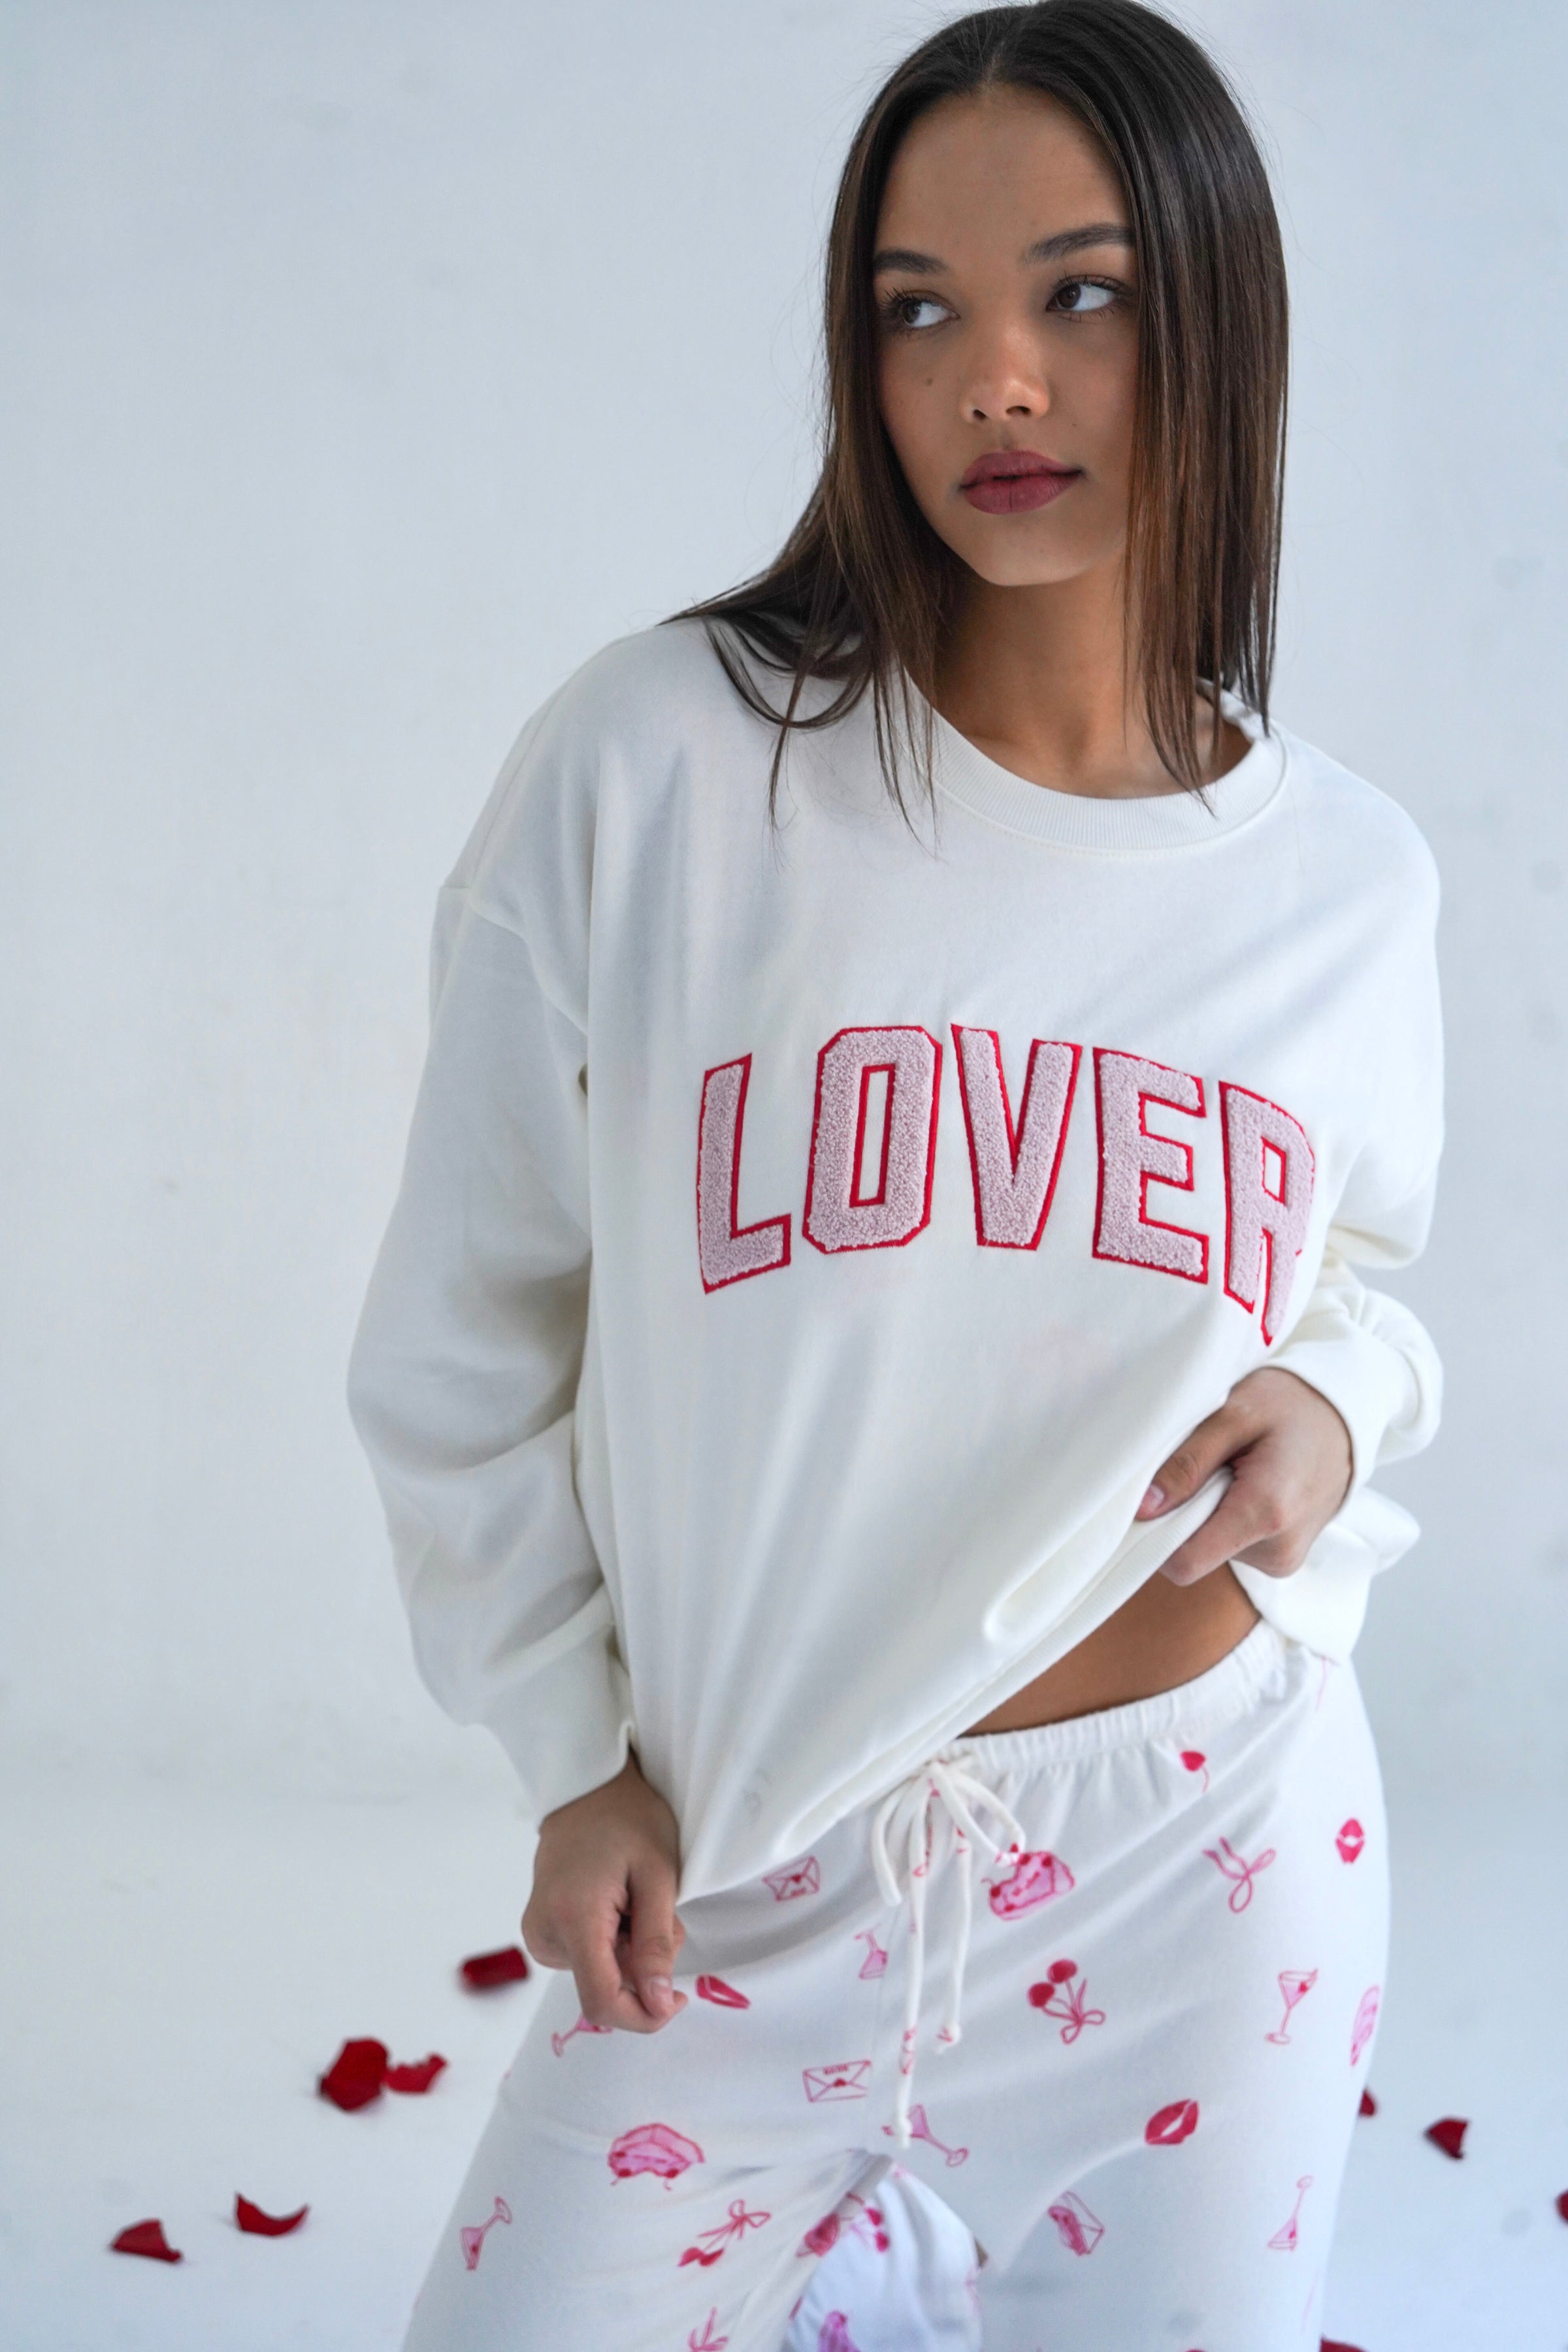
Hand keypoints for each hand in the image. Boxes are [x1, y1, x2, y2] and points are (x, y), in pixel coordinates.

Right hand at [521, 1751, 688, 2033]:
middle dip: (644, 1965)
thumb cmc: (629, 1819)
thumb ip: (656, 1944)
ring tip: (635, 1899)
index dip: (644, 2016)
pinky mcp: (540, 1931)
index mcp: (573, 1917)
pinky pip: (587, 1959)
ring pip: (600, 1974)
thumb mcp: (659, 1875)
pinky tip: (617, 1904)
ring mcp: (537, 1933)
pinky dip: (613, 1943)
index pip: (601, 2001)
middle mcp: (544, 1933)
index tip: (679, 1999)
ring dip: (631, 1951)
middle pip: (606, 1988)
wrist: (586, 1786)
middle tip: (658, 1910)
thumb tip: (658, 2006)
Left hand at [1135, 1367, 1353, 1588]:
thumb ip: (1186, 1463)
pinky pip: (1232, 1546)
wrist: (1347, 1413)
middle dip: (1184, 1513)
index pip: (1183, 1562)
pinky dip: (1226, 1517)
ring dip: (1207, 1511)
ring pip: (1211, 1550)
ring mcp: (1283, 1560)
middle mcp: (1278, 1551)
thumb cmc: (1290, 1403)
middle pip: (1195, 1554)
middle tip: (1207, 1466)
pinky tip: (1247, 1484)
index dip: (1154, 1533)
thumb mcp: (1233, 1415)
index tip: (1154, 1496)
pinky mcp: (1282, 1558)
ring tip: (1235, 1469)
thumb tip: (1142, 1510)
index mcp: (1265, 1513)